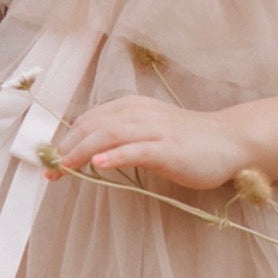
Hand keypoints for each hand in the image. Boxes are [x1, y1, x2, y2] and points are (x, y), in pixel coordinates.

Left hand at [43, 95, 249, 192]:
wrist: (228, 141)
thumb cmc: (188, 140)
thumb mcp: (150, 131)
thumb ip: (123, 135)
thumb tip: (89, 151)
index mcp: (132, 107)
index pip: (89, 119)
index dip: (66, 137)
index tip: (50, 159)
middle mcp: (139, 113)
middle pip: (92, 125)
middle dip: (66, 147)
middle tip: (49, 169)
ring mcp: (154, 130)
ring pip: (108, 135)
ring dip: (81, 151)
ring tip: (64, 168)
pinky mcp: (168, 149)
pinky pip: (136, 150)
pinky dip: (114, 156)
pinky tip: (98, 165)